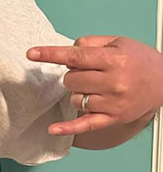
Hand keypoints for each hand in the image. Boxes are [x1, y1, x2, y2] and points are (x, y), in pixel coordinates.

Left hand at [26, 35, 162, 135]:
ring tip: (97, 86)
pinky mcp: (113, 118)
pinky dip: (68, 128)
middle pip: (71, 79)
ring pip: (75, 98)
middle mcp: (114, 83)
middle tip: (90, 71)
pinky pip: (85, 125)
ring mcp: (113, 103)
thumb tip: (67, 52)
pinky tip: (53, 129)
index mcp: (114, 60)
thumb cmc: (140, 60)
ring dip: (79, 92)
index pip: (75, 57)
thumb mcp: (118, 42)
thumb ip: (90, 44)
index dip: (50, 54)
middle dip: (74, 74)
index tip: (32, 53)